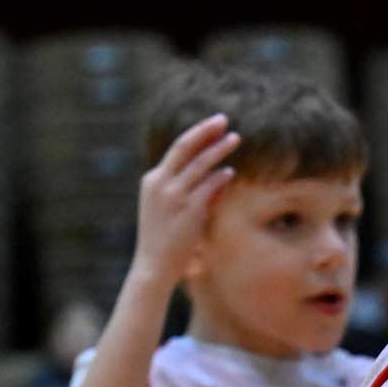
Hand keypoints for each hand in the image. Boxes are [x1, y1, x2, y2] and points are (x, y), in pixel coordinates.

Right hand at [130, 115, 240, 289]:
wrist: (153, 266)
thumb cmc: (165, 242)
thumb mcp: (174, 211)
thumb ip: (197, 192)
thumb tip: (224, 176)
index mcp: (152, 180)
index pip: (176, 150)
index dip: (196, 135)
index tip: (212, 126)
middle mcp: (160, 183)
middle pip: (185, 147)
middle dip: (205, 131)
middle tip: (224, 120)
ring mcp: (174, 195)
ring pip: (200, 164)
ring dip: (218, 149)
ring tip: (235, 139)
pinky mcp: (188, 209)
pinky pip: (208, 186)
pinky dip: (220, 177)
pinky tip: (230, 173)